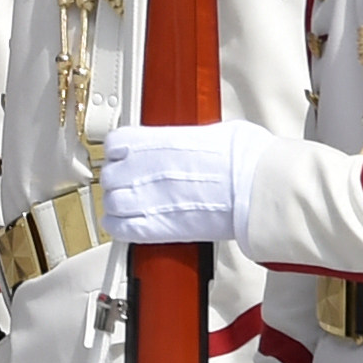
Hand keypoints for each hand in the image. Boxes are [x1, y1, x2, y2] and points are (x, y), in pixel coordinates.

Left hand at [96, 119, 269, 245]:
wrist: (252, 188)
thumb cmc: (243, 160)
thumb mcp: (216, 133)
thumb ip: (195, 139)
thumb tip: (203, 142)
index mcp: (155, 141)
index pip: (114, 144)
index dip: (118, 153)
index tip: (125, 158)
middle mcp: (142, 168)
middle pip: (110, 175)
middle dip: (119, 181)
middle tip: (131, 186)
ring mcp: (146, 199)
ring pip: (111, 203)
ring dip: (118, 206)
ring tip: (130, 209)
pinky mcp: (156, 228)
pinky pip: (121, 229)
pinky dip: (120, 228)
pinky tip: (127, 227)